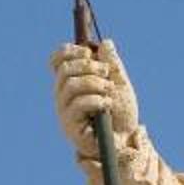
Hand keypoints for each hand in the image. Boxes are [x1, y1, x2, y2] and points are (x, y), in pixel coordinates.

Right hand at [50, 38, 140, 154]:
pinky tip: (108, 106)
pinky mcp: (70, 127)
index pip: (57, 61)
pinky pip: (78, 104)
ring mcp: (65, 112)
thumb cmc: (121, 115)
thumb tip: (105, 43)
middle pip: (65, 70)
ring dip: (95, 83)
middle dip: (89, 66)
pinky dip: (96, 100)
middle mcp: (63, 97)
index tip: (87, 51)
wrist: (127, 141)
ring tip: (110, 92)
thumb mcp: (119, 84)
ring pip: (71, 85)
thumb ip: (112, 64)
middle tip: (107, 73)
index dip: (68, 51)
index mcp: (71, 83)